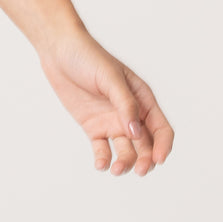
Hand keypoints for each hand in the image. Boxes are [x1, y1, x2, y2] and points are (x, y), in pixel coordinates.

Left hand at [40, 28, 173, 175]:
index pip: (161, 128)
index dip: (163, 146)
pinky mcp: (93, 127)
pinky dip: (103, 159)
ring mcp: (111, 122)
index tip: (158, 160)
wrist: (59, 51)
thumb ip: (125, 104)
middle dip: (146, 160)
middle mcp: (130, 114)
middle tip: (139, 170)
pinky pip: (101, 148)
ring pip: (126, 150)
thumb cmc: (89, 57)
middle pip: (146, 145)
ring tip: (116, 169)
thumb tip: (136, 133)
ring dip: (125, 162)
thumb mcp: (110, 78)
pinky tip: (101, 165)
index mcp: (142, 99)